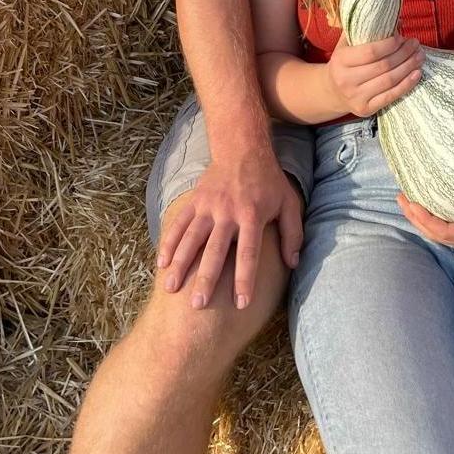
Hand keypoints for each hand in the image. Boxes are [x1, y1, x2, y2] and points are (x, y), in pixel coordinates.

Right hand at [156, 148, 303, 310]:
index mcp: (253, 215)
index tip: (240, 303)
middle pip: (215, 250)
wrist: (242, 148)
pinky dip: (168, 243)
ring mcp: (208, 206)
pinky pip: (179, 224)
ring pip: (191, 238)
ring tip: (171, 289)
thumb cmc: (269, 181)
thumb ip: (293, 234)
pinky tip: (160, 264)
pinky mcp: (194, 201)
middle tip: (198, 305)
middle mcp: (228, 212)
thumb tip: (293, 263)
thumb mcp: (289, 203)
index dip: (245, 278)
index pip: (249, 253)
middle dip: (206, 278)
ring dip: (180, 264)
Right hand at [327, 31, 423, 116]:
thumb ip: (366, 31)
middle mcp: (346, 80)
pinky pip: (391, 96)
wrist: (332, 91)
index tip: (402, 38)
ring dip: (409, 67)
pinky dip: (407, 85)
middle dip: (404, 54)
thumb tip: (398, 21)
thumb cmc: (345, 63)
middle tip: (416, 45)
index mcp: (340, 60)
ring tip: (420, 57)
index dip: (390, 45)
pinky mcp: (365, 109)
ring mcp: (356, 97)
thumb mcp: (347, 44)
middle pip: (384, 66)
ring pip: (389, 81)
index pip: (371, 52)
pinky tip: (417, 74)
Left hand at [397, 178, 453, 248]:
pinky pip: (441, 224)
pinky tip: (418, 200)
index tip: (414, 205)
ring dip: (418, 218)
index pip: (447, 233)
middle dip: (416, 219)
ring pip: (436, 231)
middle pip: (436, 234)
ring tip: (402, 199)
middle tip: (401, 198)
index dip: (428, 222)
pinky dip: (427, 214)